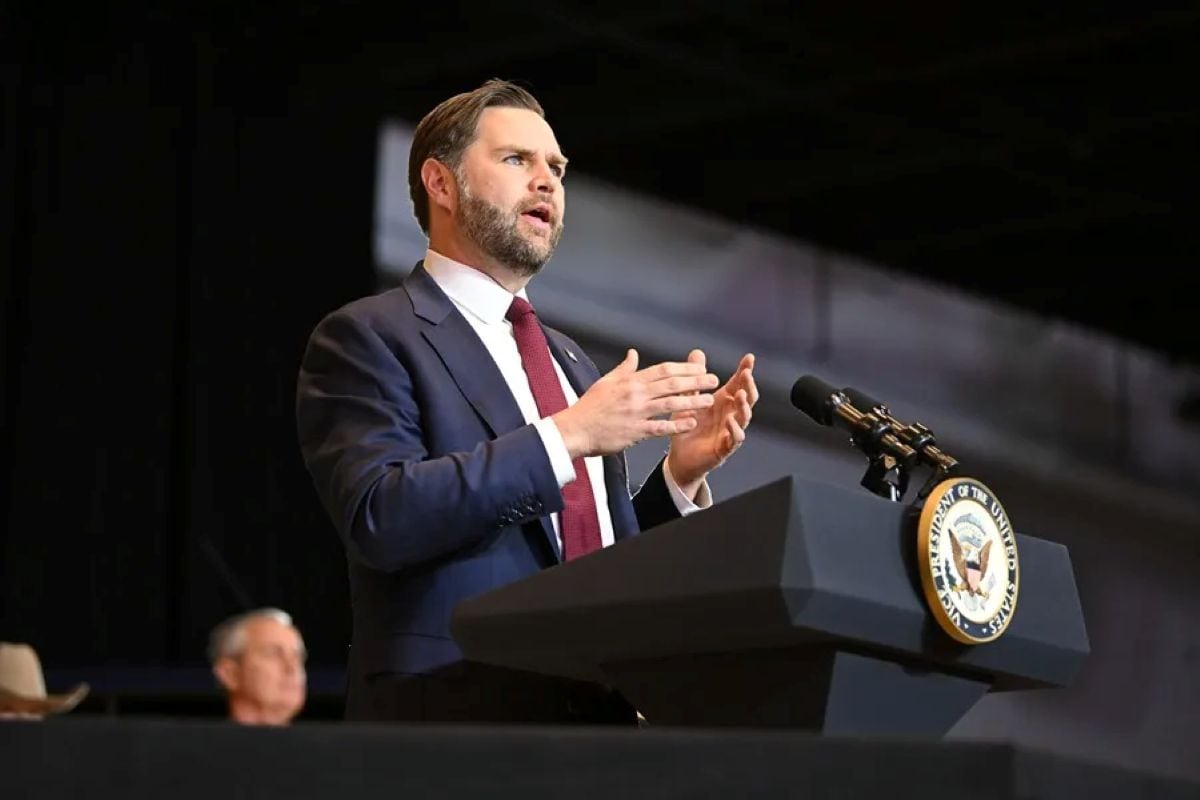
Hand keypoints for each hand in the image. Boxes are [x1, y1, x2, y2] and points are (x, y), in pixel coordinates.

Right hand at [553, 349, 718, 458]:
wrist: (574, 430)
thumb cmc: (589, 407)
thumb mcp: (606, 382)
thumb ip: (624, 369)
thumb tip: (633, 353)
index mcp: (630, 381)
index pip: (663, 370)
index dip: (684, 369)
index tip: (700, 369)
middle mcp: (636, 394)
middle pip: (671, 384)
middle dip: (695, 381)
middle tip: (713, 380)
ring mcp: (636, 412)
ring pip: (670, 404)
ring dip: (692, 401)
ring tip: (709, 401)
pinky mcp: (635, 431)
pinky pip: (660, 427)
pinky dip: (676, 425)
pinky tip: (691, 423)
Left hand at [666, 351, 757, 496]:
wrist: (680, 457)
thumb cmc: (688, 427)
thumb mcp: (689, 399)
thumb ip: (695, 379)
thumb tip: (697, 352)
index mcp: (723, 403)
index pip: (739, 384)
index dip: (745, 371)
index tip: (749, 358)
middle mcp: (730, 415)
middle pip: (747, 399)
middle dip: (749, 386)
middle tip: (747, 374)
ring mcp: (730, 432)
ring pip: (744, 418)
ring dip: (745, 406)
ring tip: (741, 395)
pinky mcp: (724, 448)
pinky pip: (734, 439)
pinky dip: (734, 430)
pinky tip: (730, 421)